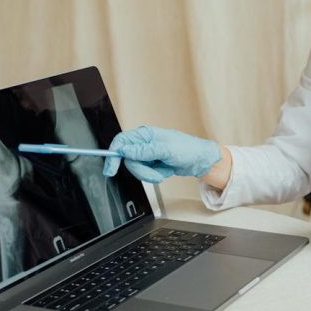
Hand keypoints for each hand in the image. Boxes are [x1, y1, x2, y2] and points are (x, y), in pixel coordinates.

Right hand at [102, 126, 221, 182]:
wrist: (200, 161)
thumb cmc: (188, 149)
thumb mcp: (166, 150)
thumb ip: (144, 151)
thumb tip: (125, 151)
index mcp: (146, 134)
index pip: (121, 141)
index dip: (113, 155)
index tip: (111, 169)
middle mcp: (145, 143)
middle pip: (128, 160)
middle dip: (142, 170)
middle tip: (155, 173)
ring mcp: (149, 154)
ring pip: (137, 169)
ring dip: (151, 174)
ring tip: (165, 170)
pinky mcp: (153, 164)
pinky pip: (146, 174)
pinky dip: (157, 175)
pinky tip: (167, 170)